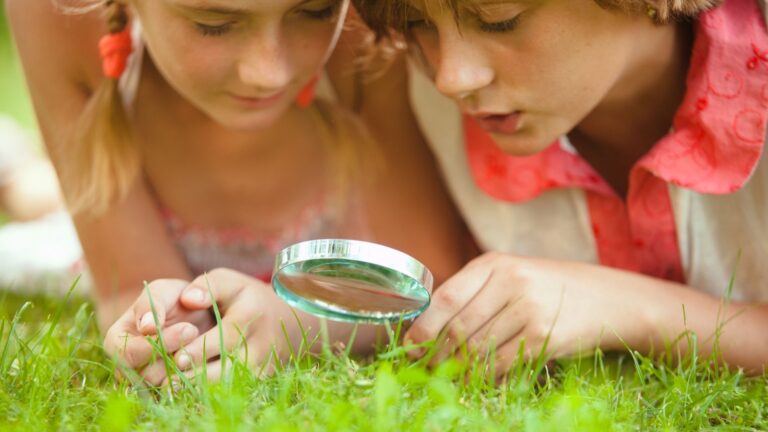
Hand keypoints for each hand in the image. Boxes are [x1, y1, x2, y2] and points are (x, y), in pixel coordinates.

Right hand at [103, 279, 215, 384]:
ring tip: (203, 348)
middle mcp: (126, 368)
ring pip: (164, 389)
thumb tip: (147, 327)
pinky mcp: (168, 391)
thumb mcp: (163, 291)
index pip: (128, 355)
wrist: (195, 312)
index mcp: (116, 342)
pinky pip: (181, 394)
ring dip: (187, 370)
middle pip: (145, 377)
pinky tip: (209, 362)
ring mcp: (146, 383)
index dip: (157, 345)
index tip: (189, 328)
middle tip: (198, 335)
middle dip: (175, 357)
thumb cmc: (173, 299)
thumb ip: (152, 304)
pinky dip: (197, 380)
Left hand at [159, 268, 295, 383]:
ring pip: (233, 383)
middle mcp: (262, 342)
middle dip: (198, 376)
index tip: (178, 359)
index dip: (202, 349)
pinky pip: (237, 390)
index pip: (227, 336)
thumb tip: (188, 299)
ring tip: (173, 390)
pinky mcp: (262, 378)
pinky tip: (189, 393)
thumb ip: (207, 286)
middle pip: (230, 367)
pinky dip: (213, 393)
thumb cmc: (243, 297)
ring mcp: (264, 363)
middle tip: (168, 382)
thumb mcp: (229, 282)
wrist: (281, 318)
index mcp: (252, 313)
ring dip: (202, 389)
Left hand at [405, 252, 659, 376]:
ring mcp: (528, 310)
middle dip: (436, 355)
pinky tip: (476, 382)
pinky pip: (501, 365)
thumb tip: (429, 326)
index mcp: (495, 264)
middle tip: (424, 369)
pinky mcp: (544, 337)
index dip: (423, 325)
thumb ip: (476, 293)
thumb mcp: (514, 276)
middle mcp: (510, 282)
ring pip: (477, 350)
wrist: (610, 299)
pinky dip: (484, 378)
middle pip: (458, 328)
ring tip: (446, 378)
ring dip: (457, 370)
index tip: (409, 345)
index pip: (446, 296)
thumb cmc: (552, 289)